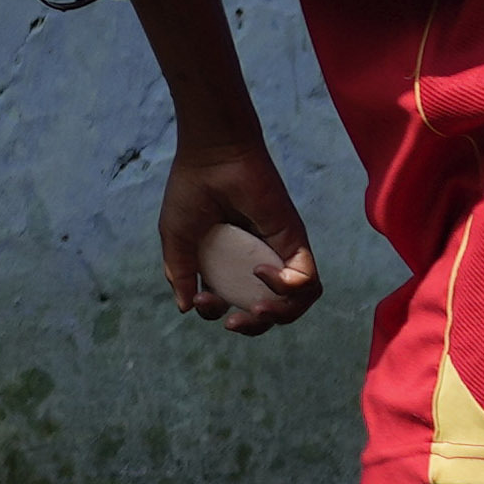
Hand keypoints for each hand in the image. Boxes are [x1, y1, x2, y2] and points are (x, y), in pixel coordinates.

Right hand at [157, 128, 318, 332]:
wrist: (213, 157)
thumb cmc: (192, 190)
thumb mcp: (176, 238)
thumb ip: (180, 273)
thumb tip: (187, 308)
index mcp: (229, 265)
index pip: (233, 303)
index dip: (219, 313)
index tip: (205, 299)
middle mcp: (257, 262)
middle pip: (270, 311)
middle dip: (254, 326)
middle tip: (235, 321)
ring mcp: (279, 253)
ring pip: (296, 302)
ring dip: (280, 316)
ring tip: (257, 309)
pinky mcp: (295, 241)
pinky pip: (307, 280)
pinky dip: (288, 287)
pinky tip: (262, 272)